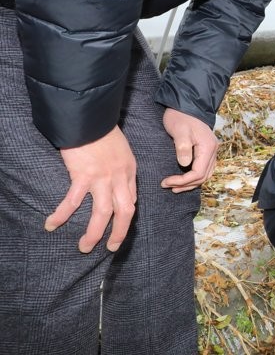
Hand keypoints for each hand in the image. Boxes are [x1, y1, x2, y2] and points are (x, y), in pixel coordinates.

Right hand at [46, 125, 136, 252]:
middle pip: (124, 212)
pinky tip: (52, 225)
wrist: (90, 118)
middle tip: (110, 248)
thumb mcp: (122, 150)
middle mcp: (120, 177)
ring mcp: (102, 178)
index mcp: (129, 171)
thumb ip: (120, 168)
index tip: (119, 227)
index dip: (126, 216)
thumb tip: (116, 184)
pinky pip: (72, 202)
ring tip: (84, 247)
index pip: (132, 200)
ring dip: (94, 234)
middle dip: (118, 233)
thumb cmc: (103, 131)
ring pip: (102, 214)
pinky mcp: (83, 176)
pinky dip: (61, 216)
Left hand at [160, 109, 217, 192]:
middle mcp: (213, 151)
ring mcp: (211, 151)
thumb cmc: (181, 117)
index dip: (183, 181)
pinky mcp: (206, 151)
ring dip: (191, 183)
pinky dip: (194, 177)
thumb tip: (184, 164)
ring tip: (174, 187)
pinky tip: (184, 179)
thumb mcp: (179, 131)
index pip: (198, 173)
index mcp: (208, 147)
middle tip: (168, 186)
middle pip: (203, 176)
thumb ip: (183, 147)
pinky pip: (204, 169)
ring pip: (205, 174)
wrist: (186, 106)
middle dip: (186, 184)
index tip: (166, 182)